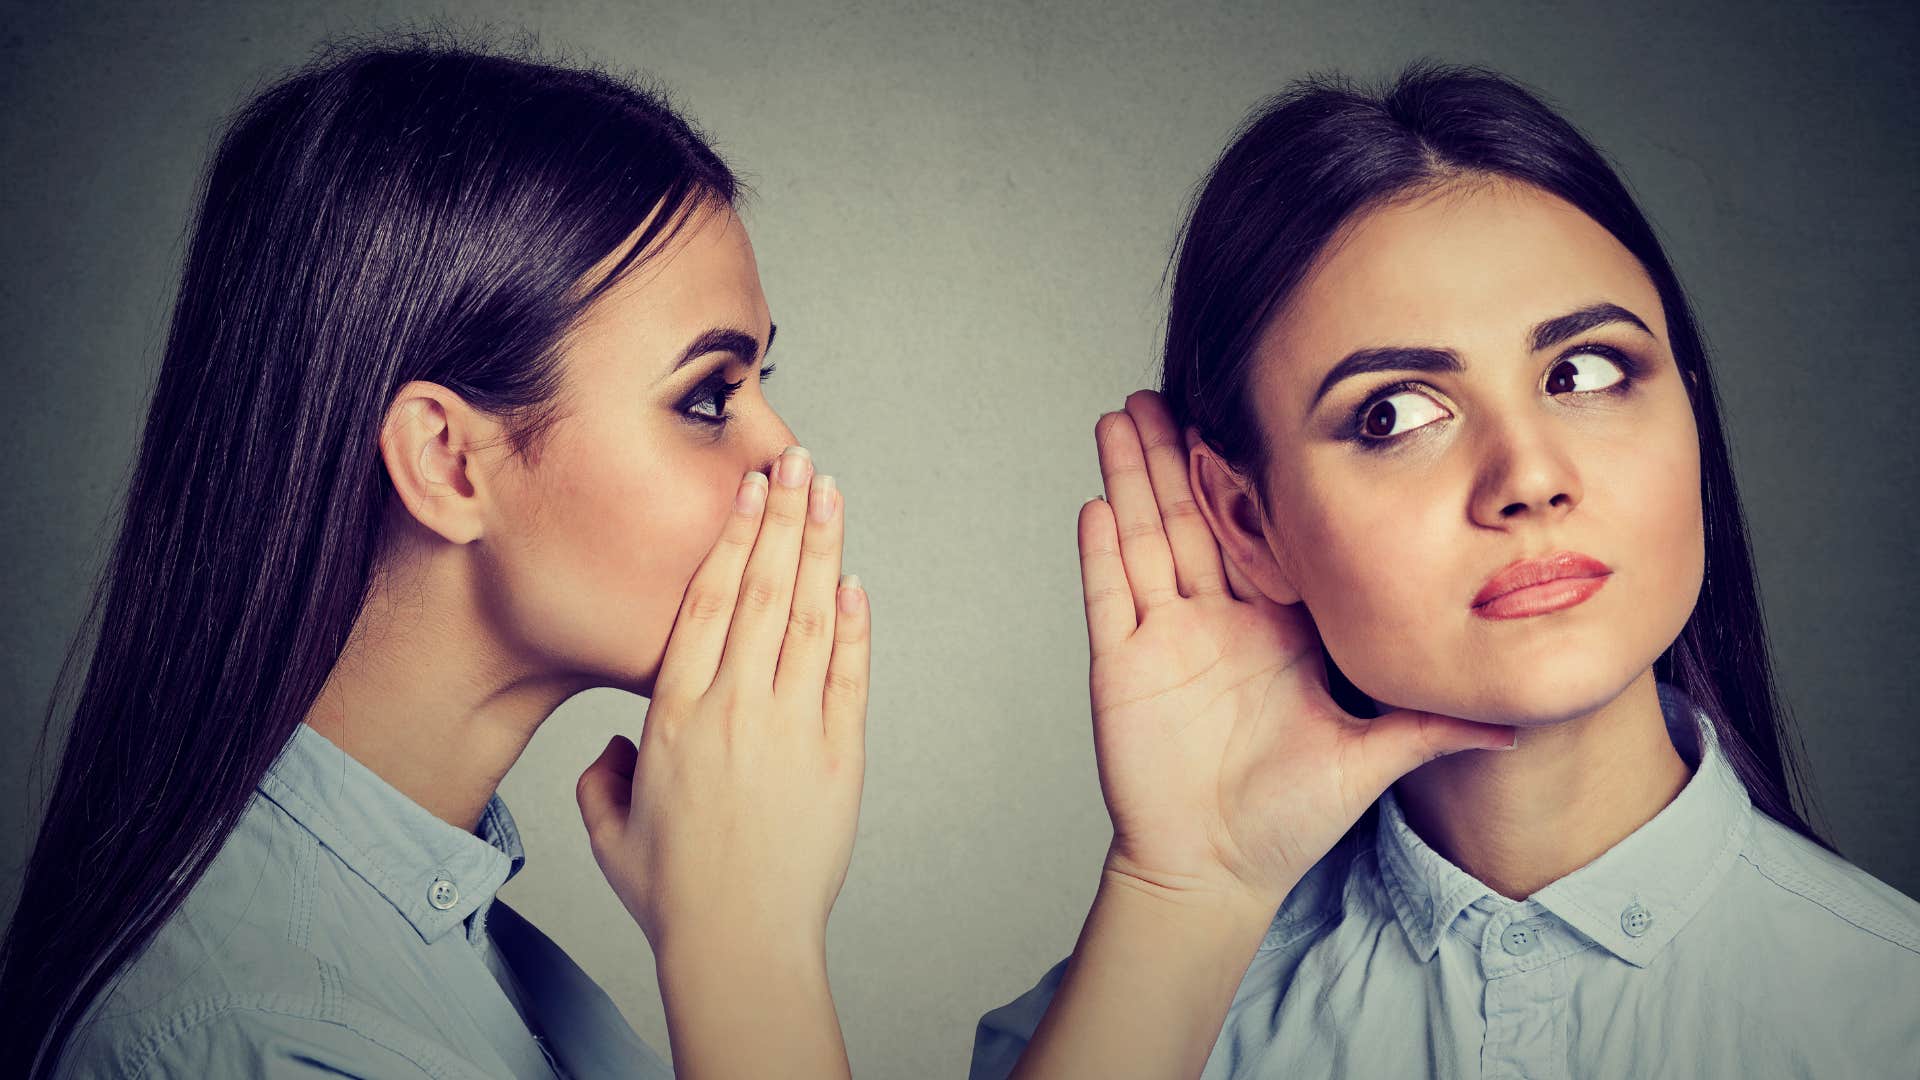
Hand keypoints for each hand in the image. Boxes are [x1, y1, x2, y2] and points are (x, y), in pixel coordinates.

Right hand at [575, 446, 869, 957]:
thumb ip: (604, 778)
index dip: (730, 536)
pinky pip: (848, 674)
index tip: (747, 490)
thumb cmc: (675, 893)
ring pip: (808, 616)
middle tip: (797, 461)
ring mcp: (792, 726)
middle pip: (761, 588)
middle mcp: (734, 705)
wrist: (738, 941)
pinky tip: (854, 581)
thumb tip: (616, 750)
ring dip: (821, 548)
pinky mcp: (840, 756)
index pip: (707, 601)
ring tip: (830, 493)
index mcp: (674, 712)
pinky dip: (853, 624)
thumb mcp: (611, 830)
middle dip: (782, 516)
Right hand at [1080, 391, 1512, 914]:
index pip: (1259, 535)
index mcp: (1272, 628)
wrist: (1218, 870)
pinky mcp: (1123, 670)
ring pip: (1144, 541)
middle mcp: (1215, 622)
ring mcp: (1164, 641)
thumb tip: (1515, 718)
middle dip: (1172, 453)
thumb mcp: (1371, 758)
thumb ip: (1431, 727)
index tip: (1248, 418)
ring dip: (1130, 479)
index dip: (1249, 479)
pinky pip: (1109, 601)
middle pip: (1190, 518)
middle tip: (1161, 388)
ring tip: (1118, 417)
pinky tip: (1096, 504)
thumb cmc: (1287, 818)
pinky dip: (1100, 555)